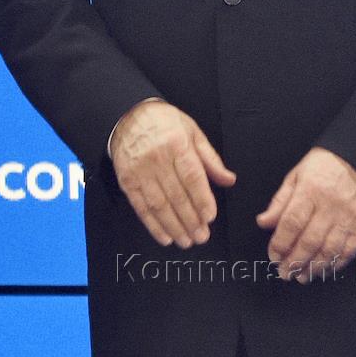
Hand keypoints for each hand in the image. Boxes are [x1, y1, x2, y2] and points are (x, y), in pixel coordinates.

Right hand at [110, 99, 235, 246]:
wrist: (128, 115)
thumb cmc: (164, 123)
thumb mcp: (192, 132)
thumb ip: (211, 158)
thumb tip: (229, 180)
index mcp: (176, 144)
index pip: (192, 176)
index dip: (202, 199)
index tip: (210, 217)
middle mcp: (157, 158)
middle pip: (176, 195)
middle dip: (191, 220)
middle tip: (202, 236)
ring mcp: (140, 170)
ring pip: (159, 205)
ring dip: (174, 227)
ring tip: (187, 241)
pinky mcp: (127, 180)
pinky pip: (141, 206)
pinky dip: (153, 225)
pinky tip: (165, 237)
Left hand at [256, 147, 355, 283]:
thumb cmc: (323, 167)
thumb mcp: (296, 176)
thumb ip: (280, 201)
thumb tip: (264, 223)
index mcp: (310, 190)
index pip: (292, 222)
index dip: (281, 242)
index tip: (273, 256)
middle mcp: (330, 206)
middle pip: (310, 240)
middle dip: (295, 261)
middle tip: (284, 273)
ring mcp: (348, 218)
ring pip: (330, 250)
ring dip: (313, 268)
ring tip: (301, 276)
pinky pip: (348, 251)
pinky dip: (335, 264)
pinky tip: (323, 270)